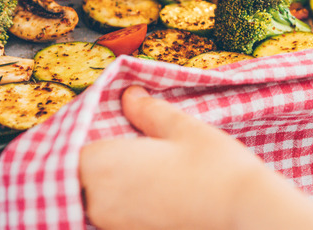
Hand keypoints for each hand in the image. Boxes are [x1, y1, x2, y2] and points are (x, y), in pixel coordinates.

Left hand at [80, 86, 312, 229]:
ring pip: (95, 197)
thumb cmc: (215, 168)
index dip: (81, 134)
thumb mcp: (183, 128)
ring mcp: (112, 224)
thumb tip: (129, 96)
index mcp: (101, 165)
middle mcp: (98, 200)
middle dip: (94, 160)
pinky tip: (149, 188)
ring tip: (139, 165)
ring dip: (108, 181)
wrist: (244, 213)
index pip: (68, 149)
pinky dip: (123, 200)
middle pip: (79, 176)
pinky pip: (113, 214)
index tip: (97, 124)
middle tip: (123, 144)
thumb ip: (148, 112)